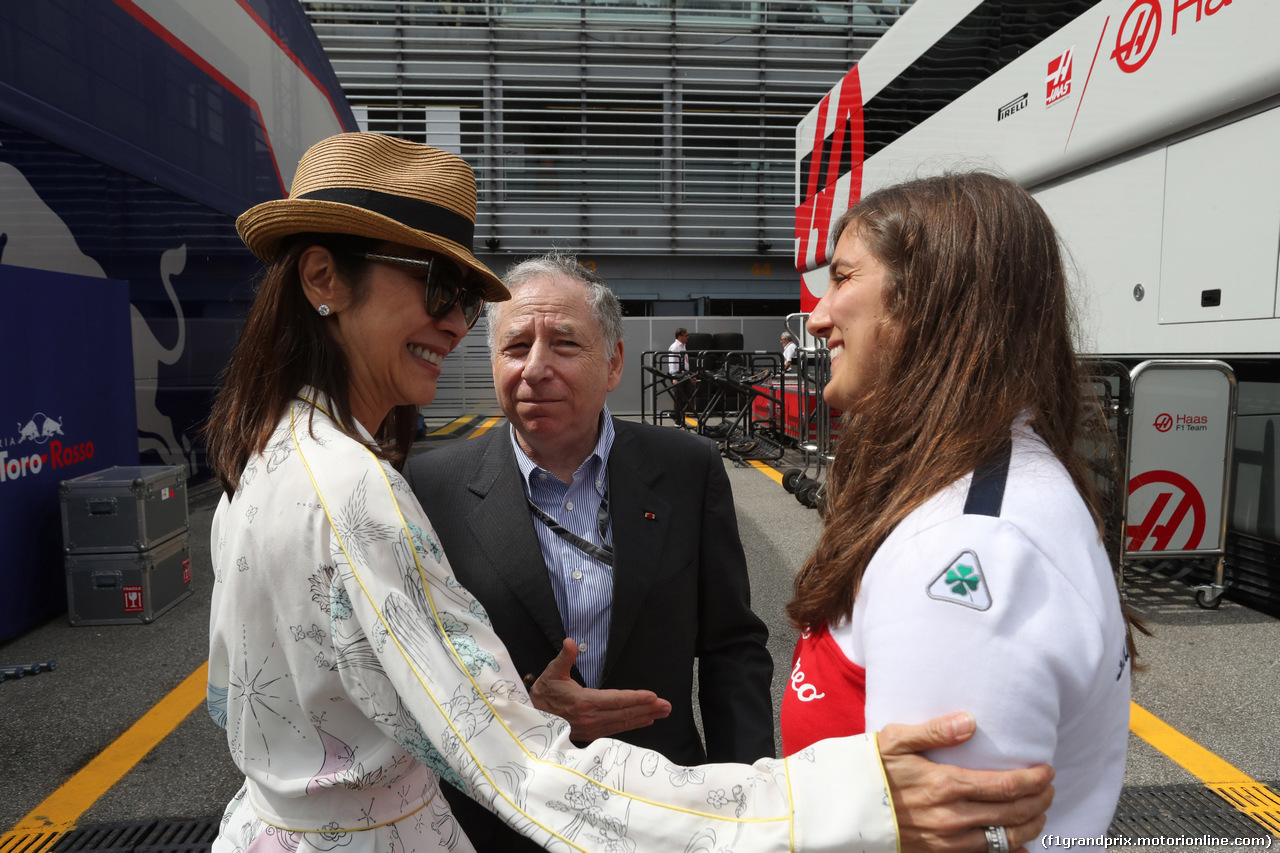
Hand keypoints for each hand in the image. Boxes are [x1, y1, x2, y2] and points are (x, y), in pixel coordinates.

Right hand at [530, 639, 671, 741]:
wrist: (532, 716)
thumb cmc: (545, 692)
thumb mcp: (553, 671)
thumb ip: (564, 657)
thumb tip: (571, 642)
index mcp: (584, 702)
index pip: (616, 700)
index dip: (635, 698)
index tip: (653, 696)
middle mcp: (591, 718)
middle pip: (625, 713)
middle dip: (648, 709)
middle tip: (667, 706)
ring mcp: (592, 728)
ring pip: (623, 723)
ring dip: (645, 717)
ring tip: (662, 713)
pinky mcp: (592, 734)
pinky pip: (617, 729)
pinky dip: (633, 725)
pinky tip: (645, 721)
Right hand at [878, 713, 1053, 852]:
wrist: (844, 807)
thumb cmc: (870, 769)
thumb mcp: (896, 739)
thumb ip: (935, 731)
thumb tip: (969, 722)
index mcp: (946, 784)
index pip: (1006, 785)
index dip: (1033, 780)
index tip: (1046, 771)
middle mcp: (953, 816)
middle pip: (1013, 814)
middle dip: (1040, 801)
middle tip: (1049, 789)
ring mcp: (948, 841)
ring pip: (1005, 840)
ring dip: (1030, 827)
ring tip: (1040, 813)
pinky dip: (1008, 851)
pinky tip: (1019, 845)